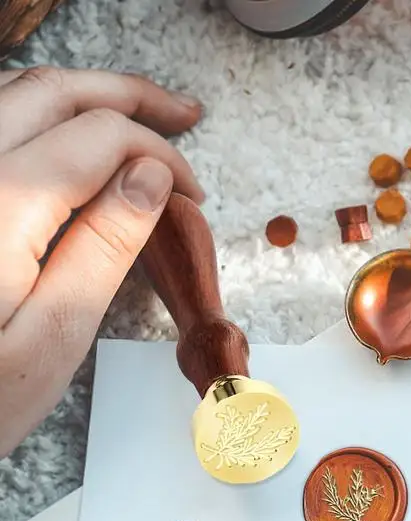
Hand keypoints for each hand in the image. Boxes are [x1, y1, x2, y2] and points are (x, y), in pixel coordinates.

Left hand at [0, 66, 203, 456]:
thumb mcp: (55, 335)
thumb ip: (103, 247)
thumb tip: (150, 178)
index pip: (100, 137)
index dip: (159, 154)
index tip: (191, 192)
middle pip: (54, 94)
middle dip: (128, 97)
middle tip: (183, 114)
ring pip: (16, 96)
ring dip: (84, 98)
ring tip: (137, 115)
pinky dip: (40, 116)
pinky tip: (70, 138)